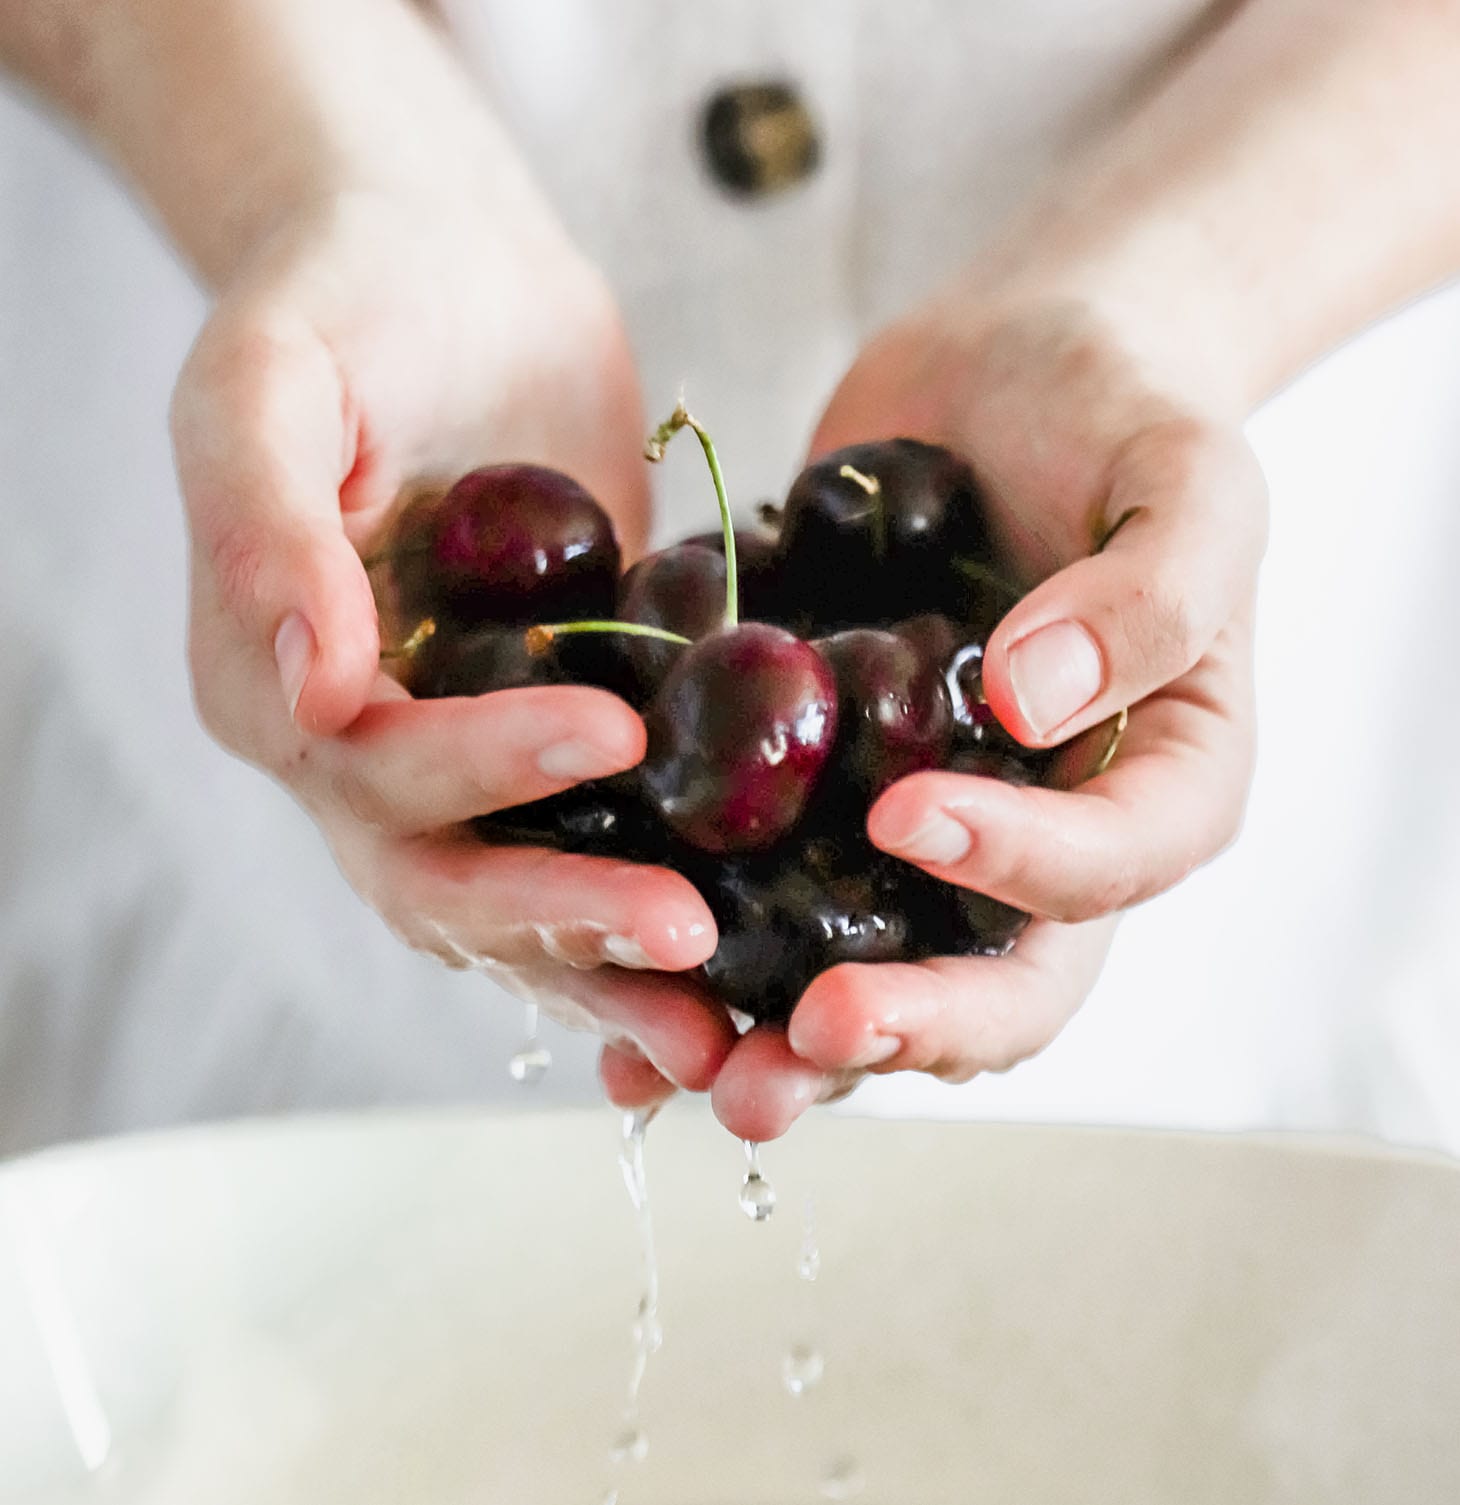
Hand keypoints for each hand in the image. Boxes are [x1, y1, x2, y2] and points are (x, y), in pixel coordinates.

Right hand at [172, 186, 735, 1092]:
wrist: (446, 272)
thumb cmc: (340, 303)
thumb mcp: (267, 382)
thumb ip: (267, 527)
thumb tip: (314, 688)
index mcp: (272, 687)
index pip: (372, 767)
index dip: (483, 766)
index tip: (607, 737)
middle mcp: (356, 753)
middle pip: (449, 876)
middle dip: (564, 912)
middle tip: (686, 935)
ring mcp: (456, 757)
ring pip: (522, 895)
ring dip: (612, 959)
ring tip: (721, 1016)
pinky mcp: (550, 736)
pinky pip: (594, 838)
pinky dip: (653, 893)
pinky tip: (745, 943)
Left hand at [602, 293, 1264, 1135]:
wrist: (1010, 374)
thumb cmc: (1127, 414)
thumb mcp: (1183, 482)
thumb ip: (1145, 597)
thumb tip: (1034, 706)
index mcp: (1156, 788)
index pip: (1105, 870)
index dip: (1016, 869)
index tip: (904, 818)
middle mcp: (1043, 839)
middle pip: (989, 979)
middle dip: (893, 1028)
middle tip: (789, 1057)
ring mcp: (927, 827)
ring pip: (869, 964)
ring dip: (778, 1036)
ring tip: (683, 1073)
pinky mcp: (824, 792)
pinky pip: (771, 890)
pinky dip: (700, 950)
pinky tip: (607, 996)